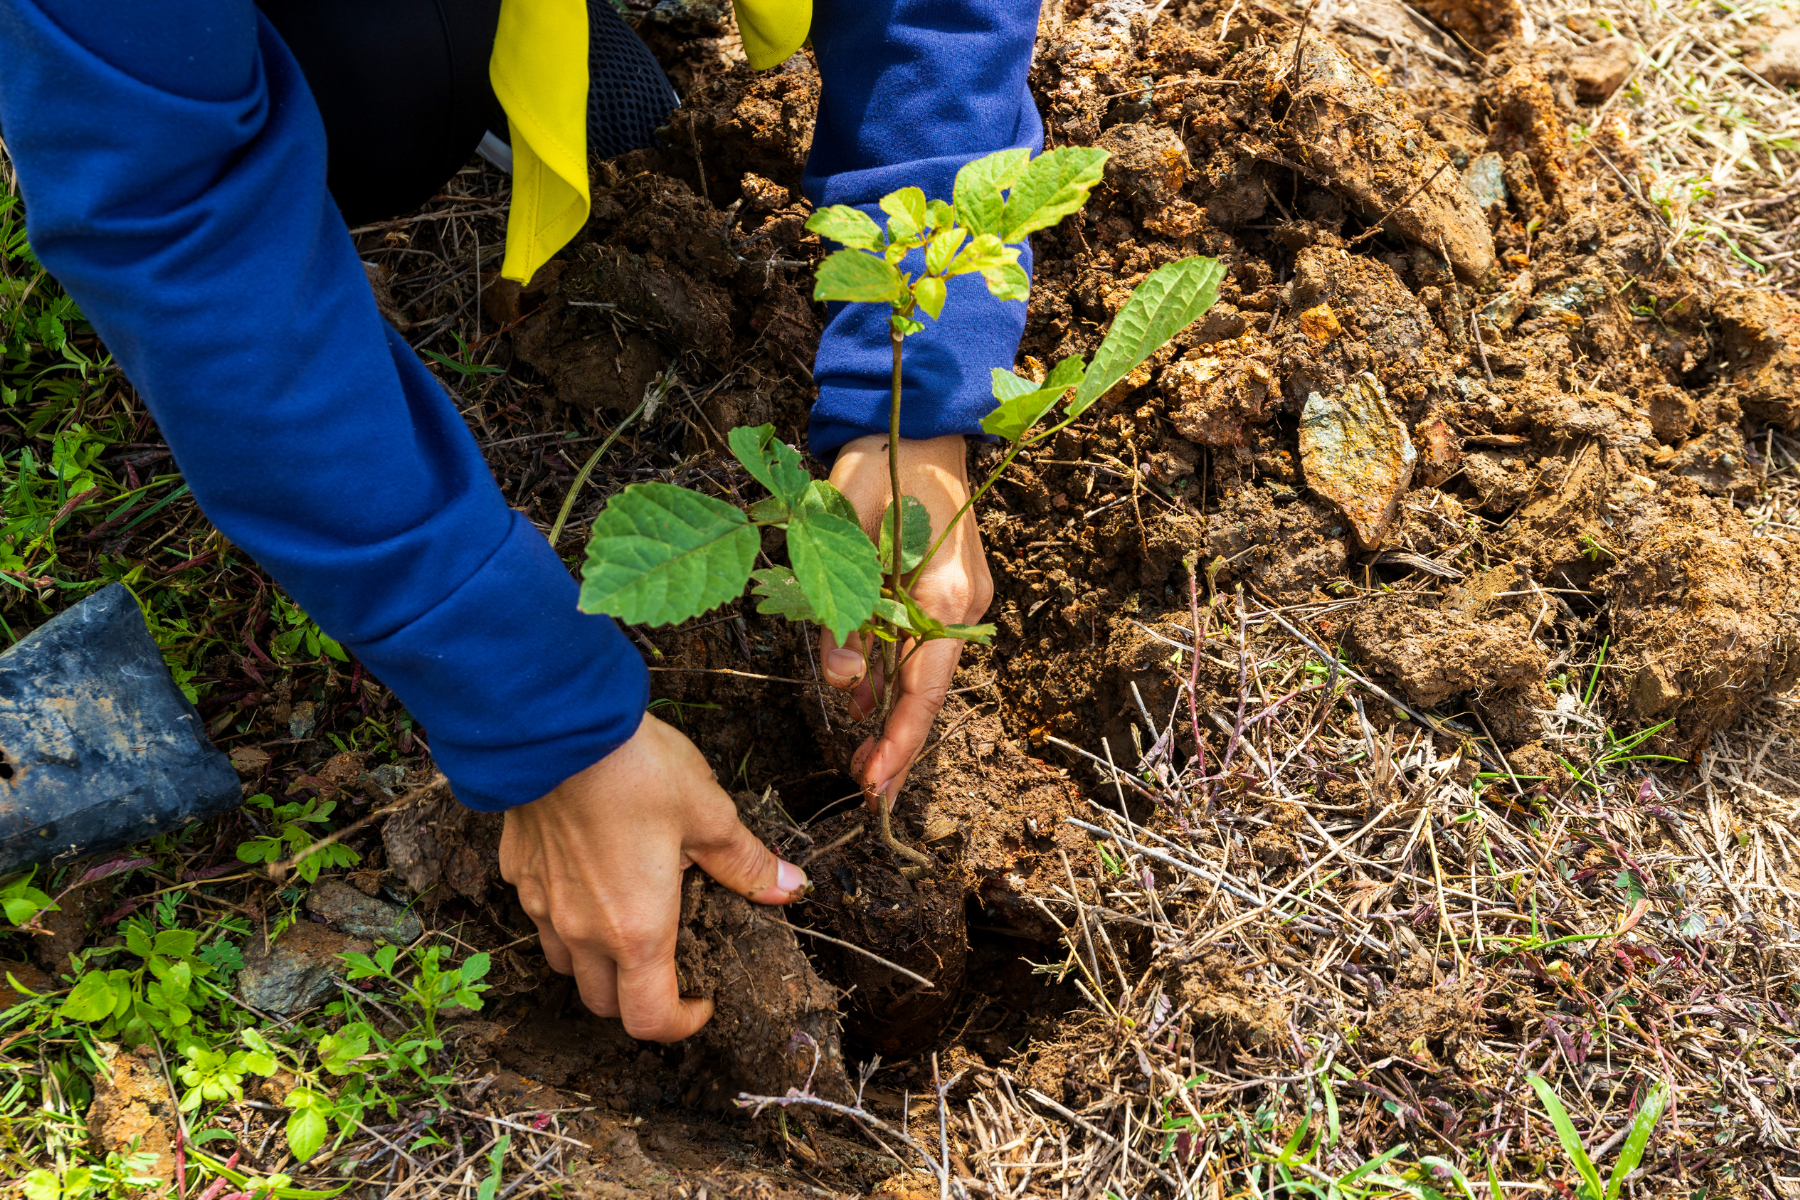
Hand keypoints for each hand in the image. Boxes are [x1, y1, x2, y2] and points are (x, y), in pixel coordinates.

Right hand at [499, 713, 807, 1040]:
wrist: (554, 725)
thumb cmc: (635, 770)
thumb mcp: (708, 813)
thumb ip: (746, 862)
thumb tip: (790, 888)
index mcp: (636, 930)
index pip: (649, 1019)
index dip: (680, 1025)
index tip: (702, 1002)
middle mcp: (582, 931)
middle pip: (603, 1002)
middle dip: (639, 999)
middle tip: (672, 964)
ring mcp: (543, 904)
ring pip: (566, 964)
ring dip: (598, 963)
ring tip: (629, 921)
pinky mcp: (517, 872)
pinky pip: (541, 915)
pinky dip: (567, 916)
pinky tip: (590, 874)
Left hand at [820, 434, 993, 806]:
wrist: (919, 422)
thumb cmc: (878, 464)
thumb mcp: (842, 529)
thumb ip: (841, 610)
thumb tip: (844, 683)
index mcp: (945, 591)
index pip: (924, 686)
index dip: (899, 741)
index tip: (874, 784)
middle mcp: (963, 603)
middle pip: (930, 691)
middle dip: (900, 745)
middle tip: (869, 793)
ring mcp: (961, 598)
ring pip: (925, 673)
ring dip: (894, 715)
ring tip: (863, 761)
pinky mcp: (948, 591)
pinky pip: (920, 646)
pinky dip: (895, 678)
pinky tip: (867, 705)